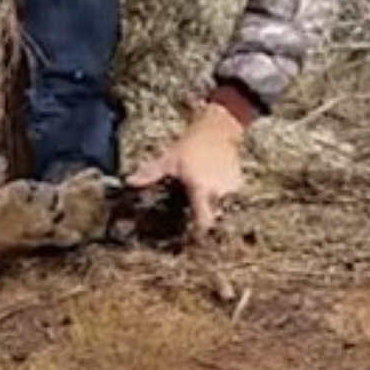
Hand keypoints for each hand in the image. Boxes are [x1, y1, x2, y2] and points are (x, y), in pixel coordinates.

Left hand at [126, 103, 245, 235]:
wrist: (219, 128)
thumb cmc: (192, 144)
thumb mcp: (169, 159)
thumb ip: (151, 173)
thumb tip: (130, 181)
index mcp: (201, 189)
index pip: (204, 220)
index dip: (199, 233)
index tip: (193, 240)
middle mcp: (219, 192)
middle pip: (212, 215)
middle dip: (204, 216)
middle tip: (194, 213)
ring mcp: (232, 188)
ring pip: (222, 206)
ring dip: (213, 205)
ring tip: (204, 195)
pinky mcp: (239, 184)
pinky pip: (230, 198)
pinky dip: (222, 196)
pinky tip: (213, 186)